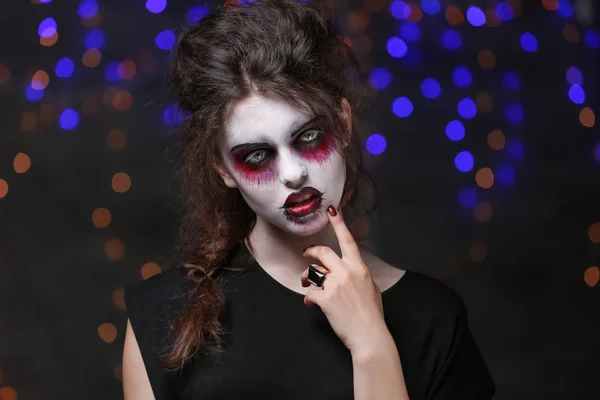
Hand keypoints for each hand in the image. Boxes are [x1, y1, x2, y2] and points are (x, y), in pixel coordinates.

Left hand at [300, 205, 388, 353]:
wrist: (369, 335)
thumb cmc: (372, 314)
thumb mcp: (371, 289)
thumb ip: (358, 276)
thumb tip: (349, 274)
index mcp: (359, 268)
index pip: (348, 240)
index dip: (338, 224)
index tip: (331, 210)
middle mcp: (346, 272)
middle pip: (322, 252)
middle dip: (311, 251)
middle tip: (307, 254)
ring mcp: (335, 285)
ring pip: (313, 272)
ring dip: (306, 277)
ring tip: (306, 283)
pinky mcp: (325, 299)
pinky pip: (309, 293)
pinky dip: (308, 299)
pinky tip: (312, 305)